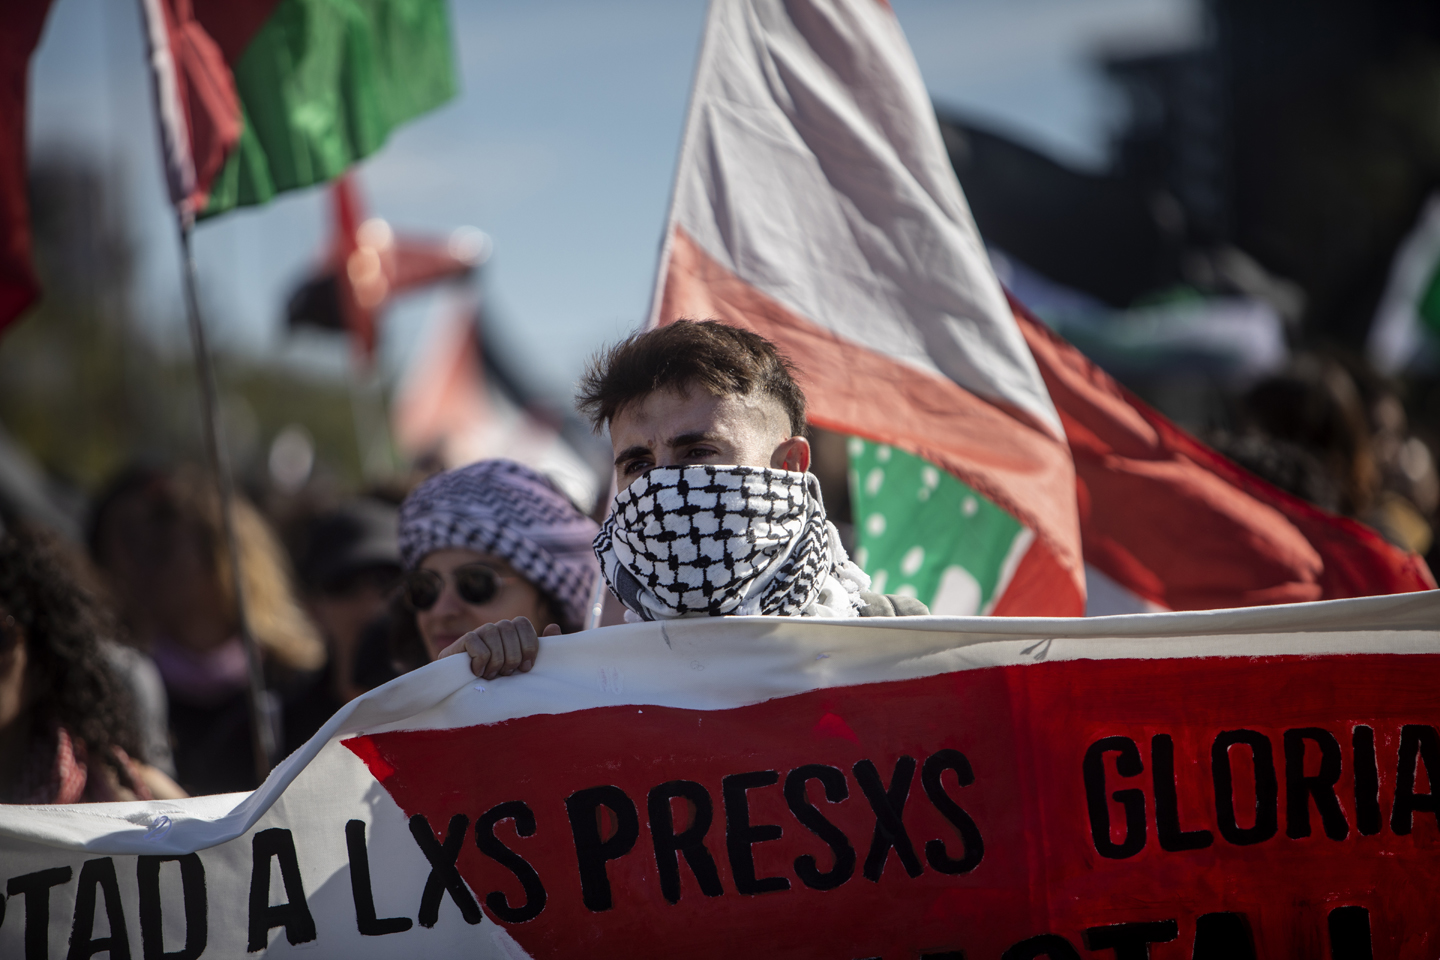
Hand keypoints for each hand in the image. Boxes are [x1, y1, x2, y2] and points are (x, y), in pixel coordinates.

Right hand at [438, 617, 560, 679]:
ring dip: (496, 661)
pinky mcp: (462, 641)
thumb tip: (554, 626)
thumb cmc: (499, 684)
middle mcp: (494, 629)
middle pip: (509, 627)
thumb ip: (538, 650)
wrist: (466, 697)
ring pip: (492, 633)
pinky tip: (476, 673)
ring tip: (491, 676)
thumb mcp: (522, 670)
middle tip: (506, 674)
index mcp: (511, 634)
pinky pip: (477, 644)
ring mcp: (477, 633)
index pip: (522, 623)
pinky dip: (480, 663)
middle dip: (512, 656)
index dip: (528, 644)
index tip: (526, 668)